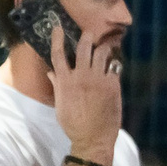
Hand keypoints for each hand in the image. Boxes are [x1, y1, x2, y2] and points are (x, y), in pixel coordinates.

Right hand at [48, 20, 122, 164]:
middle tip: (89, 32)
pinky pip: (114, 68)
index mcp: (65, 81)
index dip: (57, 38)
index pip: (58, 54)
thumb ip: (57, 85)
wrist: (93, 138)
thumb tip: (51, 72)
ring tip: (105, 46)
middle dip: (86, 37)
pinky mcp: (113, 85)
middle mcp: (81, 76)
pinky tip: (115, 65)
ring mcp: (98, 79)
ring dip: (103, 48)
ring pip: (102, 54)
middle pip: (83, 48)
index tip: (58, 27)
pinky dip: (113, 65)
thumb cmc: (73, 124)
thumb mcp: (60, 105)